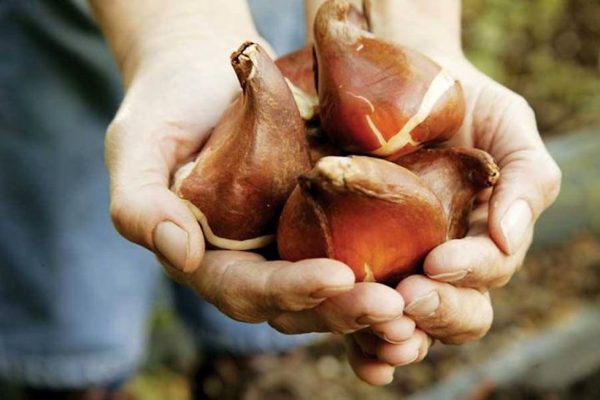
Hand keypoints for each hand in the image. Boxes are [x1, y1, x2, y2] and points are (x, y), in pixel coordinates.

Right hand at [105, 37, 404, 334]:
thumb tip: (178, 253)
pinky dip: (391, 269)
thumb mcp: (137, 147)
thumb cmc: (167, 107)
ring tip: (418, 302)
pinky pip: (360, 253)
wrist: (209, 73)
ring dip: (376, 302)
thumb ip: (140, 204)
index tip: (335, 278)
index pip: (247, 289)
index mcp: (209, 260)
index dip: (288, 289)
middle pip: (300, 304)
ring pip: (337, 290)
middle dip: (344, 309)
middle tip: (394, 306)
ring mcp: (293, 244)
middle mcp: (256, 263)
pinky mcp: (326, 221)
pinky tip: (427, 271)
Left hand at [343, 2, 561, 383]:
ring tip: (375, 330)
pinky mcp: (355, 260)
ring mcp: (400, 266)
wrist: (405, 80)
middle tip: (407, 299)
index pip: (487, 273)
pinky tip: (347, 339)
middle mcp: (443, 264)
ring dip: (394, 335)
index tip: (438, 262)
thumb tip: (510, 238)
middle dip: (435, 312)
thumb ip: (528, 178)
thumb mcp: (508, 128)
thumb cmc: (465, 104)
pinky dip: (357, 336)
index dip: (469, 273)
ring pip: (407, 324)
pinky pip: (357, 307)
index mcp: (483, 241)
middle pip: (453, 314)